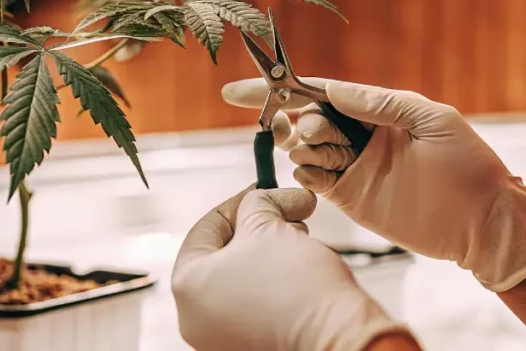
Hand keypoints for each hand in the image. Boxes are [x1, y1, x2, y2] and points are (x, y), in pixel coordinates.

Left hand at [172, 187, 409, 350]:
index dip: (239, 203)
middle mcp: (195, 317)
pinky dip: (274, 282)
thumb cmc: (297, 285)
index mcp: (188, 286)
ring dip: (270, 252)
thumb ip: (256, 205)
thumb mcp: (268, 226)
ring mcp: (220, 336)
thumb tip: (261, 198)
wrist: (337, 337)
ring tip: (301, 239)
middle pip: (223, 254)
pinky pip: (255, 305)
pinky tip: (300, 269)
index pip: (205, 228)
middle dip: (260, 227)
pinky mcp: (249, 346)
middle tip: (291, 211)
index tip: (265, 190)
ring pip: (241, 278)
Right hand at [222, 79, 525, 291]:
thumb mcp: (432, 120)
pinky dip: (305, 172)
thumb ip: (381, 103)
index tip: (238, 90)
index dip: (280, 89)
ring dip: (303, 143)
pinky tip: (317, 171)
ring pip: (304, 148)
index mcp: (377, 111)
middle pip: (305, 117)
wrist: (485, 223)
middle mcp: (360, 136)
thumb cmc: (469, 166)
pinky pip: (313, 180)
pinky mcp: (350, 198)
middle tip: (312, 128)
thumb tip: (334, 89)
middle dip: (297, 118)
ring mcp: (353, 167)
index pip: (320, 93)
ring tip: (324, 149)